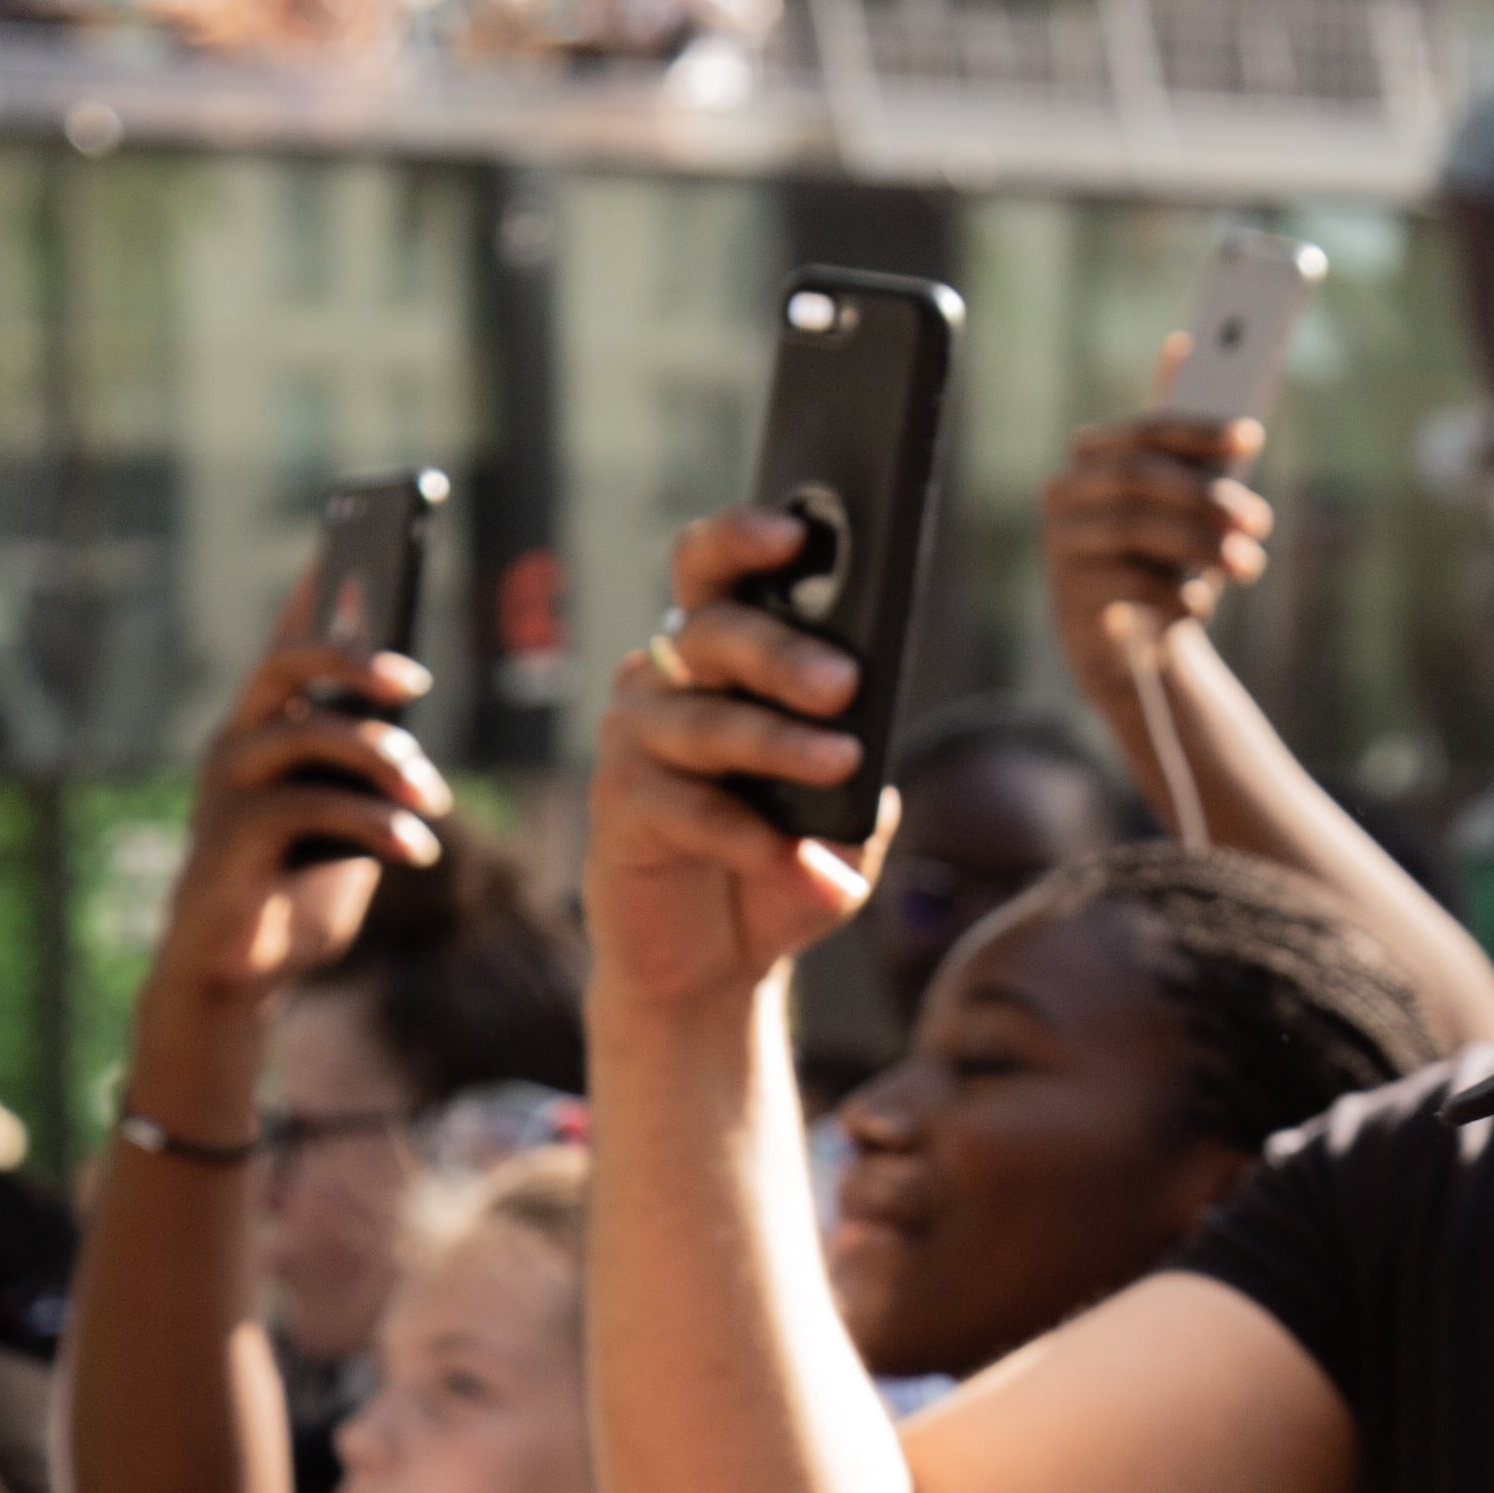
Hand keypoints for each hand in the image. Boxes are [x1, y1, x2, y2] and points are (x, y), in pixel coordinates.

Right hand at [128, 578, 448, 1117]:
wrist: (242, 970)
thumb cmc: (298, 885)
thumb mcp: (346, 818)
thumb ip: (364, 769)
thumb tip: (407, 727)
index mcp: (266, 726)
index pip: (287, 640)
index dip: (316, 591)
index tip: (353, 545)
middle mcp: (236, 740)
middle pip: (283, 662)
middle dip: (351, 657)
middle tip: (413, 680)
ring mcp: (226, 785)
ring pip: (305, 733)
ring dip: (385, 761)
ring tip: (434, 801)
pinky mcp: (230, 836)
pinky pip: (307, 805)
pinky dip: (373, 824)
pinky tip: (415, 849)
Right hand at [581, 507, 890, 1013]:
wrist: (715, 963)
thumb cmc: (781, 865)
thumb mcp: (842, 816)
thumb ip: (861, 772)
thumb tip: (874, 753)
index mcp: (720, 659)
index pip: (717, 574)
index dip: (744, 540)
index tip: (796, 529)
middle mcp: (668, 682)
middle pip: (714, 635)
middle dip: (782, 652)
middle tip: (842, 684)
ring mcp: (635, 743)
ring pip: (704, 721)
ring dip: (777, 743)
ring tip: (840, 764)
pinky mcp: (619, 810)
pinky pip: (684, 807)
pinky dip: (746, 835)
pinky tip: (793, 861)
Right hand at [1043, 396, 1275, 677]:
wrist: (1130, 648)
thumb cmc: (1160, 560)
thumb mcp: (1180, 504)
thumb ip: (1183, 441)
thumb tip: (1180, 344)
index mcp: (1093, 456)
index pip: (1147, 431)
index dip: (1200, 431)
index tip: (1251, 437)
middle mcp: (1066, 491)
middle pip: (1138, 476)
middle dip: (1205, 496)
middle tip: (1258, 522)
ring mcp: (1061, 543)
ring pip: (1133, 526)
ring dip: (1201, 546)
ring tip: (1246, 567)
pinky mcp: (1069, 595)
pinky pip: (1129, 582)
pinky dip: (1176, 592)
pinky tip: (1199, 605)